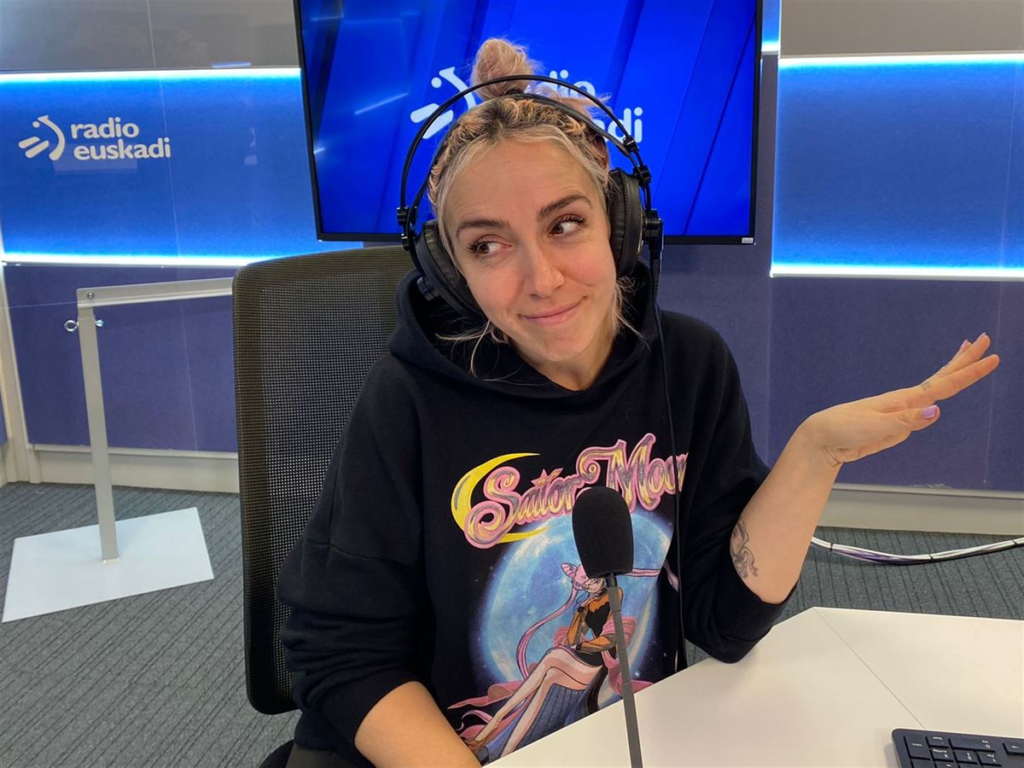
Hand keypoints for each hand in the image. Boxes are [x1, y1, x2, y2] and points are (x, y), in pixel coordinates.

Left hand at [801, 333, 1000, 468]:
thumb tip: (937, 411)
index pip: (944, 383)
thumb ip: (906, 421)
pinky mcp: (897, 424)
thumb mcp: (876, 427)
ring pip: (935, 390)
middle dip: (965, 361)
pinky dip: (935, 396)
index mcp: (904, 400)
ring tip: (967, 355)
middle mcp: (907, 401)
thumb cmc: (845, 430)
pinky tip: (938, 396)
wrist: (824, 439)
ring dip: (952, 373)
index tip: (990, 357)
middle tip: (985, 340)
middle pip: (942, 378)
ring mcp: (903, 411)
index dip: (969, 372)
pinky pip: (923, 407)